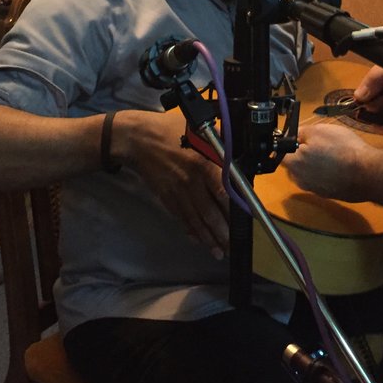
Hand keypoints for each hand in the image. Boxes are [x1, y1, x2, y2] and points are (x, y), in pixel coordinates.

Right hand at [119, 109, 229, 259]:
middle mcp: (191, 182)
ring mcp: (177, 193)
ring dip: (208, 238)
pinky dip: (190, 231)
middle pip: (210, 213)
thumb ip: (218, 143)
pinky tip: (199, 241)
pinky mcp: (166, 198)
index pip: (223, 192)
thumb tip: (236, 154)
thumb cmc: (169, 130)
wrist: (136, 139)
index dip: (235, 209)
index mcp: (202, 164)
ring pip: (195, 220)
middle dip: (223, 233)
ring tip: (219, 252)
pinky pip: (180, 218)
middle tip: (234, 247)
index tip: (246, 222)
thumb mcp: (198, 129)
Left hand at [285, 123, 372, 203]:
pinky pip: (322, 181)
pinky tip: (340, 166)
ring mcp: (314, 190)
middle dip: (302, 153)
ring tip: (332, 154)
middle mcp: (300, 180)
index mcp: (293, 164)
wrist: (368, 173)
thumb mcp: (319, 130)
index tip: (299, 137)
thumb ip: (300, 132)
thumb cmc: (342, 150)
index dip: (288, 142)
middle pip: (294, 164)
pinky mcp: (329, 195)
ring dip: (315, 164)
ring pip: (308, 173)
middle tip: (319, 143)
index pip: (280, 153)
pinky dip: (327, 174)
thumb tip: (294, 135)